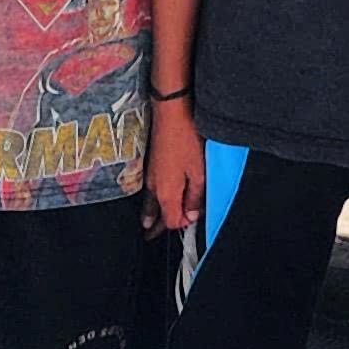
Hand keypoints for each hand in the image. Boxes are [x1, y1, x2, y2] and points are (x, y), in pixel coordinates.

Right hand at [147, 94, 204, 235]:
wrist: (171, 112)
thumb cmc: (185, 139)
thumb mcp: (199, 172)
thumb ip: (195, 197)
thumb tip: (191, 214)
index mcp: (167, 193)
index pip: (172, 221)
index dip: (183, 224)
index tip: (193, 220)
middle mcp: (155, 188)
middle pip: (156, 214)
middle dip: (158, 226)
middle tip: (153, 236)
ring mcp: (150, 176)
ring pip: (150, 202)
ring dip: (152, 214)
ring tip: (150, 225)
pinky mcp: (150, 165)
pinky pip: (149, 190)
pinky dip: (151, 200)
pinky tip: (152, 200)